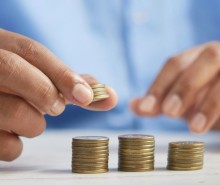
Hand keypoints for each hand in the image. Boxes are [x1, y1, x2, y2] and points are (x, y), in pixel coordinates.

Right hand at [0, 29, 116, 160]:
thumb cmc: (17, 86)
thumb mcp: (39, 77)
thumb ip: (71, 83)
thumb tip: (110, 95)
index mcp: (1, 46)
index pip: (32, 51)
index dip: (63, 74)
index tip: (86, 96)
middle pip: (13, 68)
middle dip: (45, 91)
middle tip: (56, 107)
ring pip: (12, 110)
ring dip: (33, 123)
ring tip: (28, 119)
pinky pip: (3, 144)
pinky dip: (16, 145)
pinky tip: (11, 133)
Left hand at [131, 42, 219, 133]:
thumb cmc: (207, 99)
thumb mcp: (183, 103)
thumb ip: (159, 103)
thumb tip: (133, 105)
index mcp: (198, 56)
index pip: (175, 64)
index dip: (160, 85)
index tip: (146, 109)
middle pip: (204, 60)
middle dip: (184, 87)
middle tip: (169, 113)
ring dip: (209, 101)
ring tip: (194, 127)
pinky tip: (211, 122)